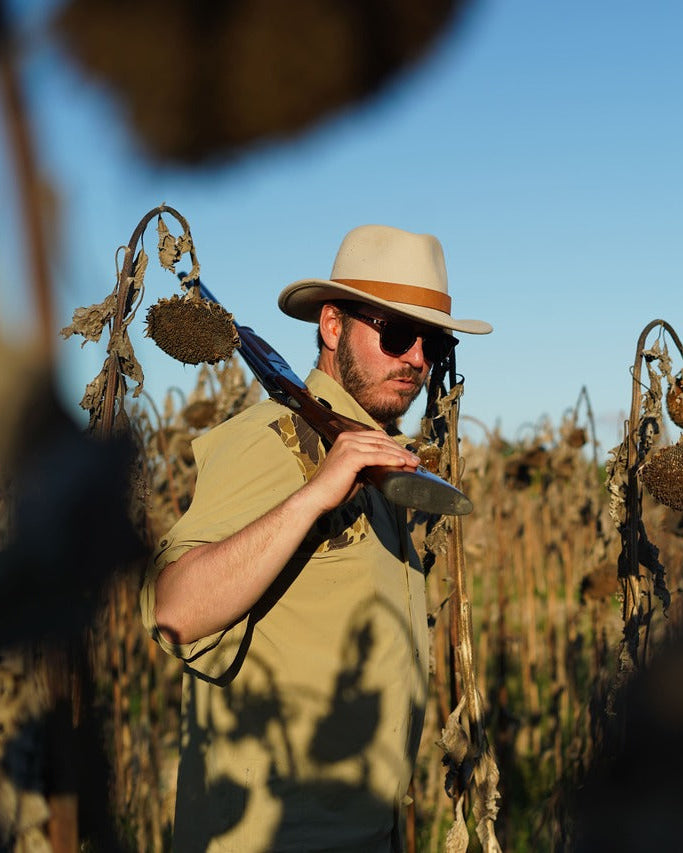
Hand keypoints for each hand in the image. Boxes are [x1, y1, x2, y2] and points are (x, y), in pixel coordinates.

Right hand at [303, 430, 420, 512]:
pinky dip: (391, 460)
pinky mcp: (351, 457)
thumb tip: (383, 470)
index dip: (394, 445)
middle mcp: (348, 438)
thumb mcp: (354, 472)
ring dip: (400, 455)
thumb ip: (366, 467)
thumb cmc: (334, 488)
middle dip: (400, 449)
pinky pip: (377, 457)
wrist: (317, 497)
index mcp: (347, 438)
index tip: (407, 455)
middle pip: (381, 440)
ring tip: (413, 462)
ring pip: (381, 447)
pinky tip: (402, 464)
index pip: (377, 437)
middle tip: (415, 459)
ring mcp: (349, 446)